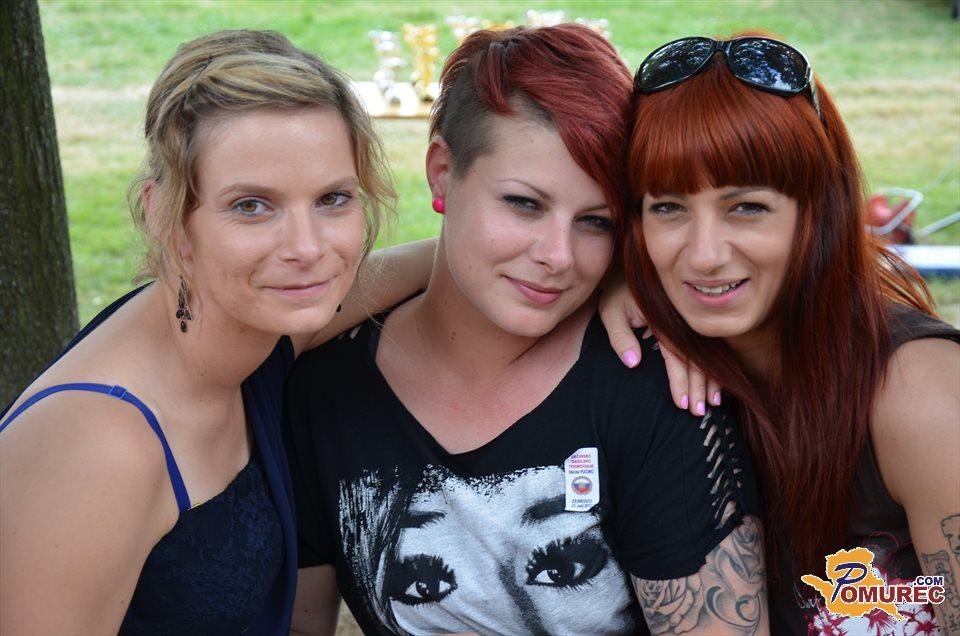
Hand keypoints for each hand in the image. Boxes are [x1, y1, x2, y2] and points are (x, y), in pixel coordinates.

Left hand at [599, 275, 721, 415]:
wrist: (634, 275)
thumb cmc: (618, 295)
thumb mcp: (610, 312)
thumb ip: (619, 337)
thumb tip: (634, 363)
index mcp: (663, 318)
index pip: (675, 354)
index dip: (680, 380)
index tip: (683, 404)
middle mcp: (683, 320)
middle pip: (696, 358)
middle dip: (700, 387)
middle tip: (699, 413)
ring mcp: (691, 322)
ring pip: (707, 355)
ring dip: (712, 380)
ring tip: (714, 404)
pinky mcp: (695, 324)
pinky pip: (710, 349)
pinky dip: (715, 368)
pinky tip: (719, 385)